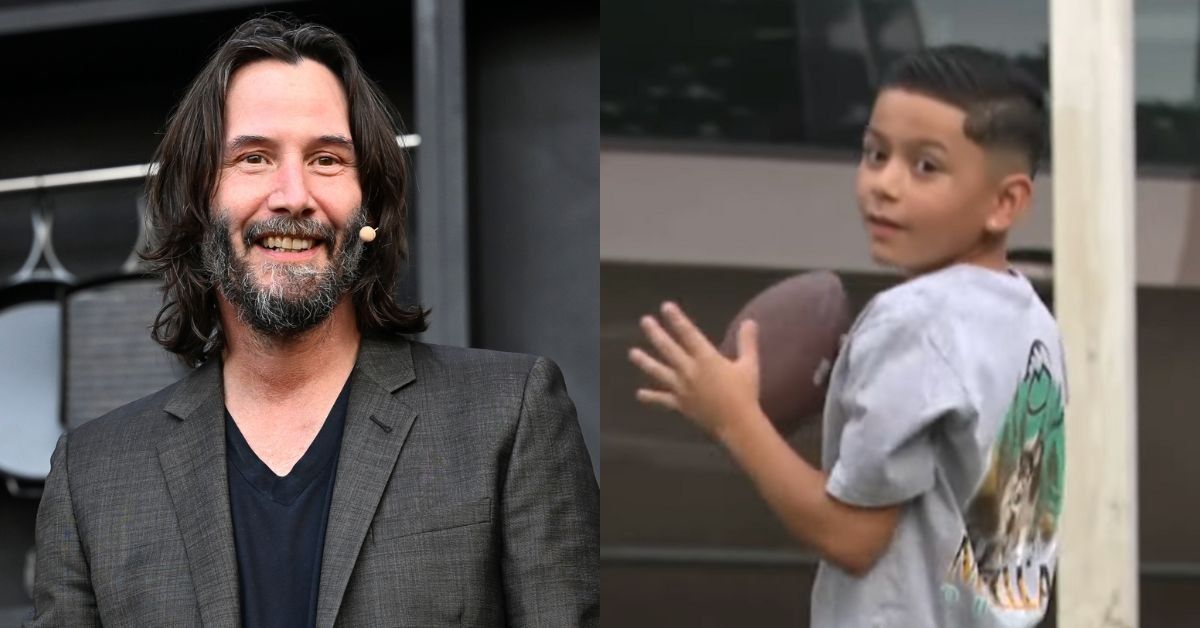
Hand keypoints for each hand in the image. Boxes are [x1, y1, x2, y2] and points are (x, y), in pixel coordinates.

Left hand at [628, 301, 763, 440]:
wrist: (737, 424)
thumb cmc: (745, 394)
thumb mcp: (749, 365)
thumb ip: (747, 342)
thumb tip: (750, 321)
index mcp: (707, 359)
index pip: (689, 333)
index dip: (677, 319)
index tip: (666, 306)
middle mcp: (690, 371)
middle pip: (668, 348)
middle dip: (656, 333)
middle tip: (645, 321)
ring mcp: (682, 388)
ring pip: (659, 371)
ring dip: (645, 361)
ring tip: (632, 353)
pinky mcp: (680, 404)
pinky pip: (662, 399)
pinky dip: (651, 397)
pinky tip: (639, 394)